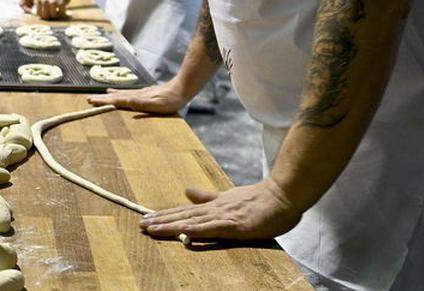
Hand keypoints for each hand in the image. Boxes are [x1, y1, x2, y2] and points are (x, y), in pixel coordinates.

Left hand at [34, 0, 73, 18]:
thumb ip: (42, 5)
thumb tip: (43, 17)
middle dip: (51, 16)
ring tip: (60, 10)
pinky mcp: (60, 3)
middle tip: (55, 13)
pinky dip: (63, 12)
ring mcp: (52, 2)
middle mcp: (44, 1)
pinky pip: (61, 13)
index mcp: (39, 0)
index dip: (44, 15)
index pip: (39, 14)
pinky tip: (64, 7)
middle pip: (45, 16)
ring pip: (53, 15)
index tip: (49, 14)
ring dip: (57, 15)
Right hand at [87, 81, 187, 113]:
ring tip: (100, 95)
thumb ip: (142, 103)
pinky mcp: (144, 93)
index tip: (91, 101)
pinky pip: (127, 94)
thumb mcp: (157, 105)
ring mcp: (140, 93)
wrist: (182, 89)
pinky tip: (116, 93)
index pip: (117, 100)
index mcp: (137, 98)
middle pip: (116, 97)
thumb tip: (126, 100)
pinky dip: (119, 93)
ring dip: (109, 96)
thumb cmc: (171, 100)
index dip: (104, 101)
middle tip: (89, 99)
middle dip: (102, 98)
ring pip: (121, 94)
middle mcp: (136, 95)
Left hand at [139, 180, 303, 241]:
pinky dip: (196, 230)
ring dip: (171, 224)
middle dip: (161, 220)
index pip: (184, 211)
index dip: (165, 215)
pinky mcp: (236, 225)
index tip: (147, 218)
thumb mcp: (229, 197)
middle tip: (141, 224)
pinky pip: (212, 228)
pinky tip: (182, 232)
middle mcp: (215, 209)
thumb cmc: (259, 199)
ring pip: (192, 221)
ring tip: (152, 228)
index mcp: (213, 205)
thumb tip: (187, 191)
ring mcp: (224, 216)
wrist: (283, 195)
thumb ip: (208, 196)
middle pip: (183, 215)